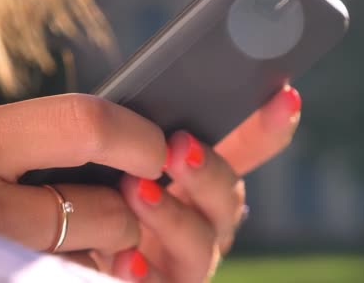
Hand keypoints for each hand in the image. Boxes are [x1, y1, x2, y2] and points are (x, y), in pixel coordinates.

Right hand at [0, 94, 169, 254]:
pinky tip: (70, 261)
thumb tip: (65, 135)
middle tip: (129, 201)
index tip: (155, 147)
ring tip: (96, 238)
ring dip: (108, 247)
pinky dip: (81, 271)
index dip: (134, 133)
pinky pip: (64, 280)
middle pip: (99, 205)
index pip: (81, 123)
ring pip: (88, 257)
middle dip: (127, 208)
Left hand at [110, 85, 301, 281]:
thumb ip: (138, 137)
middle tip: (179, 148)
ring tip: (138, 191)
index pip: (245, 150)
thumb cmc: (102, 192)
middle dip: (209, 172)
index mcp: (199, 180)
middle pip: (228, 197)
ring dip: (173, 216)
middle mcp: (204, 219)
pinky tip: (127, 257)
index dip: (268, 127)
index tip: (285, 97)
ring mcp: (187, 258)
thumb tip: (137, 104)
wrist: (77, 249)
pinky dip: (145, 273)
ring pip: (202, 244)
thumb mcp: (122, 157)